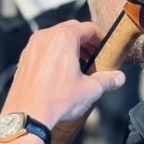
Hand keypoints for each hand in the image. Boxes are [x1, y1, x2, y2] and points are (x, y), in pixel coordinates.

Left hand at [2, 20, 125, 127]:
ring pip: (56, 37)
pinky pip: (43, 47)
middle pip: (71, 29)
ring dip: (69, 45)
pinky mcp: (25, 57)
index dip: (100, 37)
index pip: (88, 28)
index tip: (104, 46)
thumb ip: (107, 80)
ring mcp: (33, 46)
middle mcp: (46, 36)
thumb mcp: (89, 89)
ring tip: (79, 62)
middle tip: (94, 54)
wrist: (27, 115)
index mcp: (64, 37)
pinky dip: (54, 52)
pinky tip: (61, 70)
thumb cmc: (56, 100)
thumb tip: (118, 78)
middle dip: (85, 40)